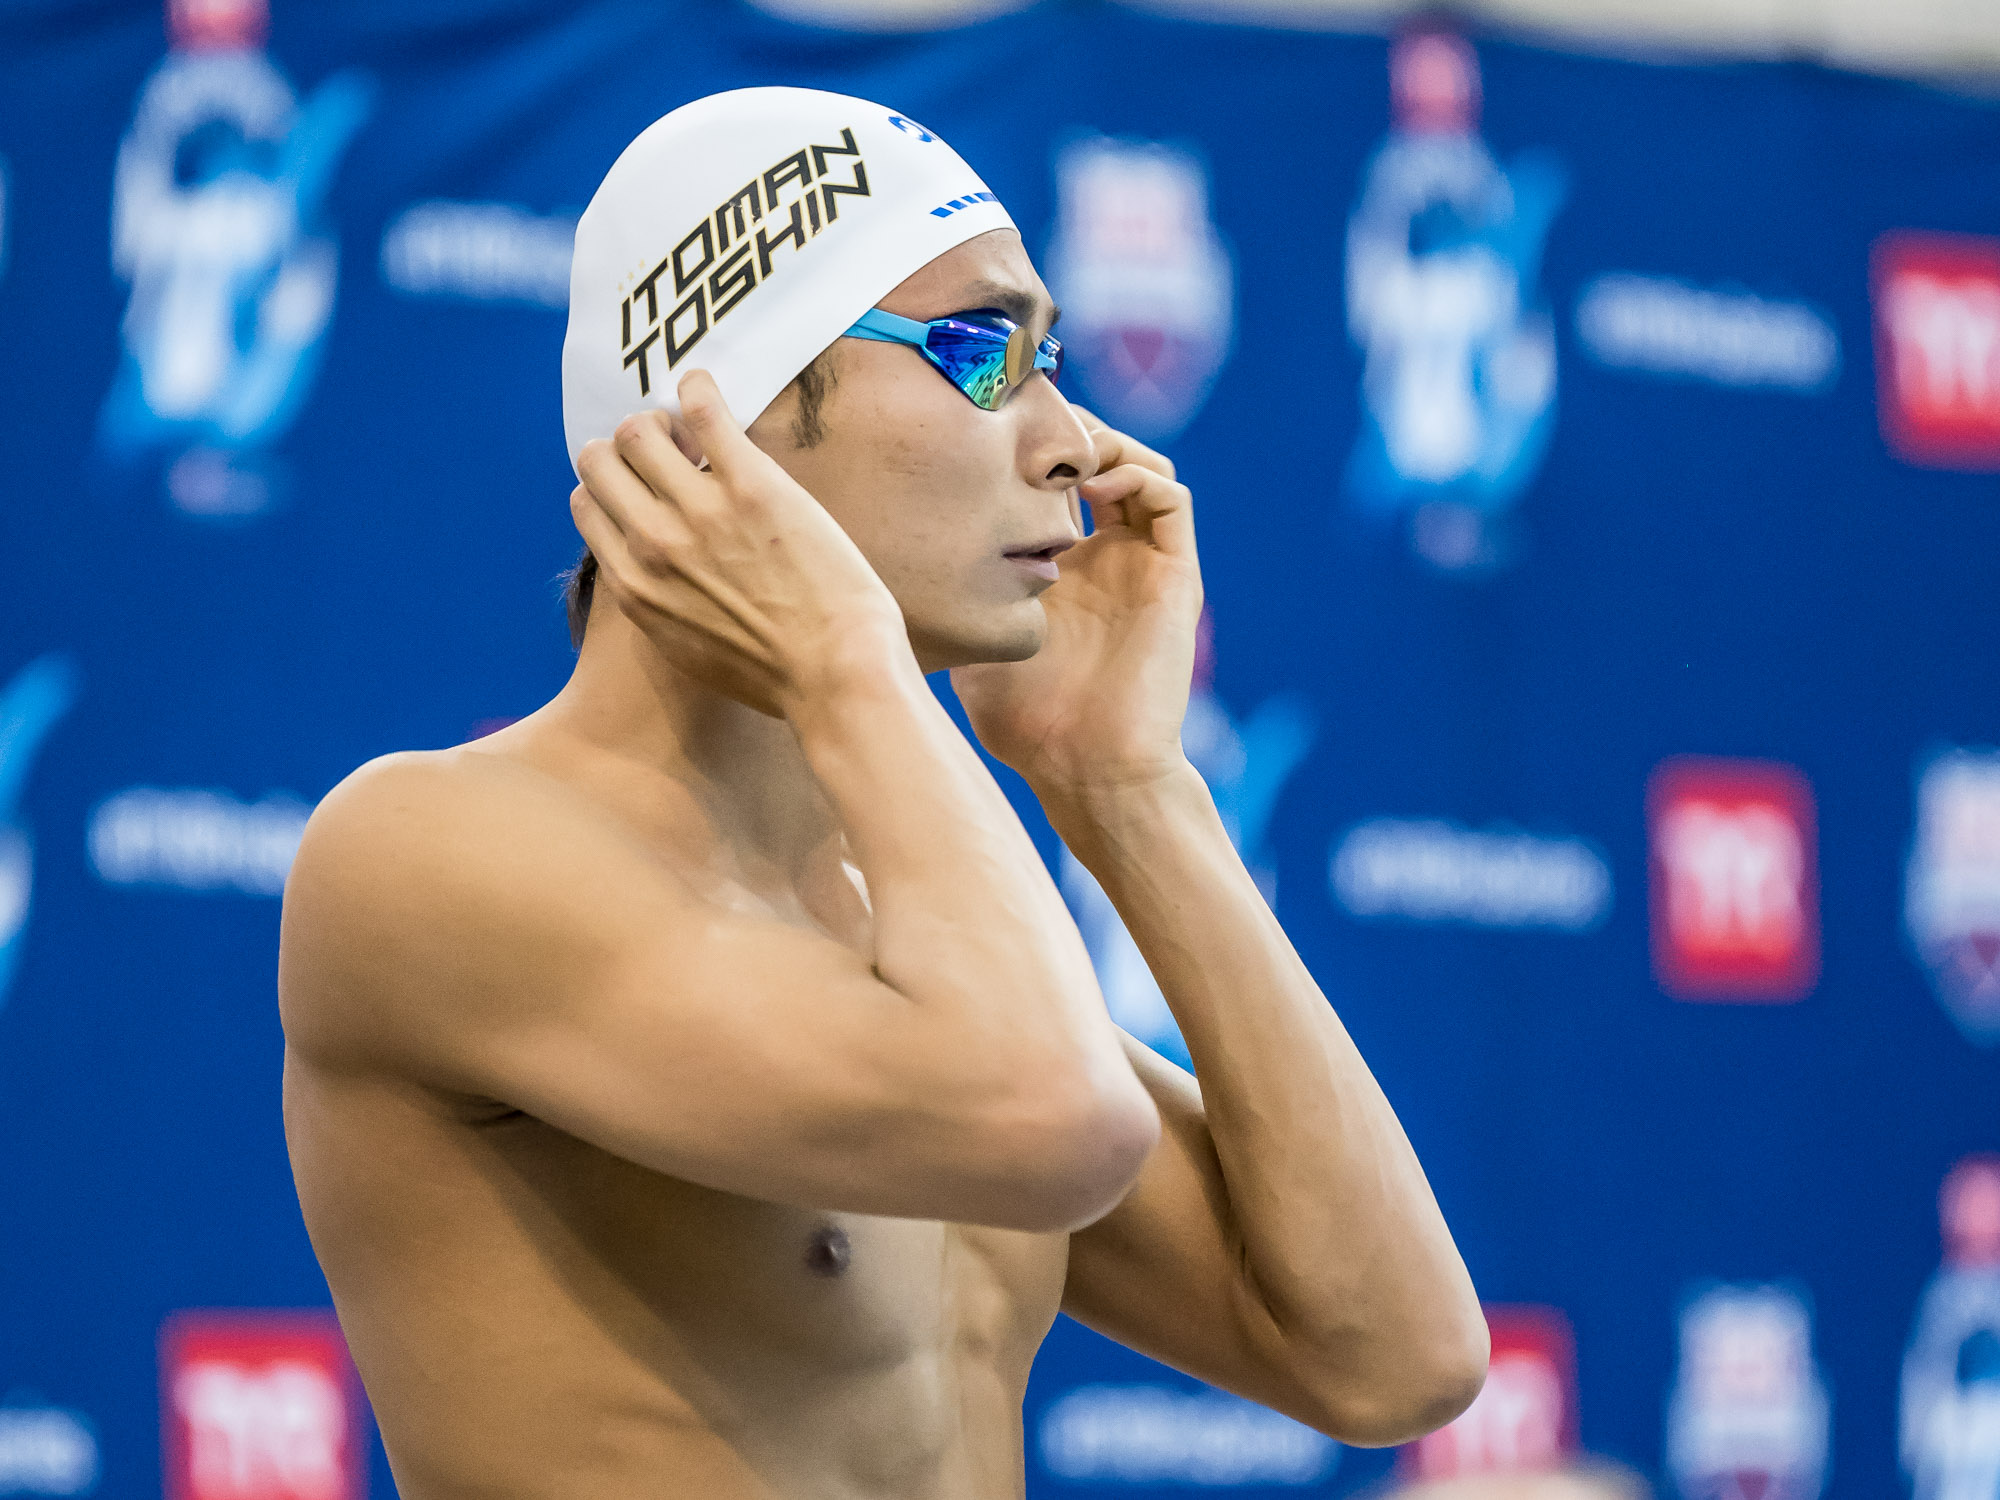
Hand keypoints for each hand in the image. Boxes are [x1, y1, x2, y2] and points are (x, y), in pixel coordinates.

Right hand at [571, 370, 909, 716]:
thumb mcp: (688, 648)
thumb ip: (659, 601)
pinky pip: (702, 410)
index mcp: (634, 585)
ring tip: (690, 425)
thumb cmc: (774, 674)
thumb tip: (653, 568)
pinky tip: (704, 388)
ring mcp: (699, 510)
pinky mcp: (750, 485)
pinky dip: (697, 388)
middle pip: (601, 459)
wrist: (835, 673)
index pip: (587, 505)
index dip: (611, 484)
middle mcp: (653, 542)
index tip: (641, 482)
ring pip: (639, 429)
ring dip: (659, 417)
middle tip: (664, 448)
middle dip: (626, 445)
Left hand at [952, 410, 1203, 806]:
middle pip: (1099, 463)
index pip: (1052, 488)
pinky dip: (1137, 474)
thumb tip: (888, 570)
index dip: (1025, 455)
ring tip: (1063, 449)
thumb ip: (951, 602)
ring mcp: (1141, 565)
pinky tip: (1093, 487)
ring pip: (1142, 467)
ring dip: (1106, 444)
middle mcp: (1105, 559)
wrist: (1089, 769)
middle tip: (1025, 422)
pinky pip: (1171, 498)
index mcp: (1061, 571)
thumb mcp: (970, 644)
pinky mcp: (1174, 576)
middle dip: (1064, 433)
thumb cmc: (1026, 723)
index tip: (984, 437)